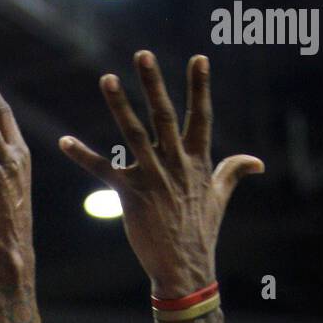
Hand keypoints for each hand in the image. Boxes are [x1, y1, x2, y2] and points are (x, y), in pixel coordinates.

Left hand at [59, 52, 262, 296]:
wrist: (184, 268)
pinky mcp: (130, 196)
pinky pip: (103, 170)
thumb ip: (233, 172)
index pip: (200, 117)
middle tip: (142, 54)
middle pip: (164, 117)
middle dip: (154, 85)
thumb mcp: (220, 198)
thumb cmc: (202, 232)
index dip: (199, 88)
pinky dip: (83, 155)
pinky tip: (64, 141)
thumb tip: (257, 161)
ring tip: (106, 79)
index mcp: (198, 161)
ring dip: (119, 106)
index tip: (199, 58)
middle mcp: (175, 165)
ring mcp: (152, 178)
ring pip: (133, 135)